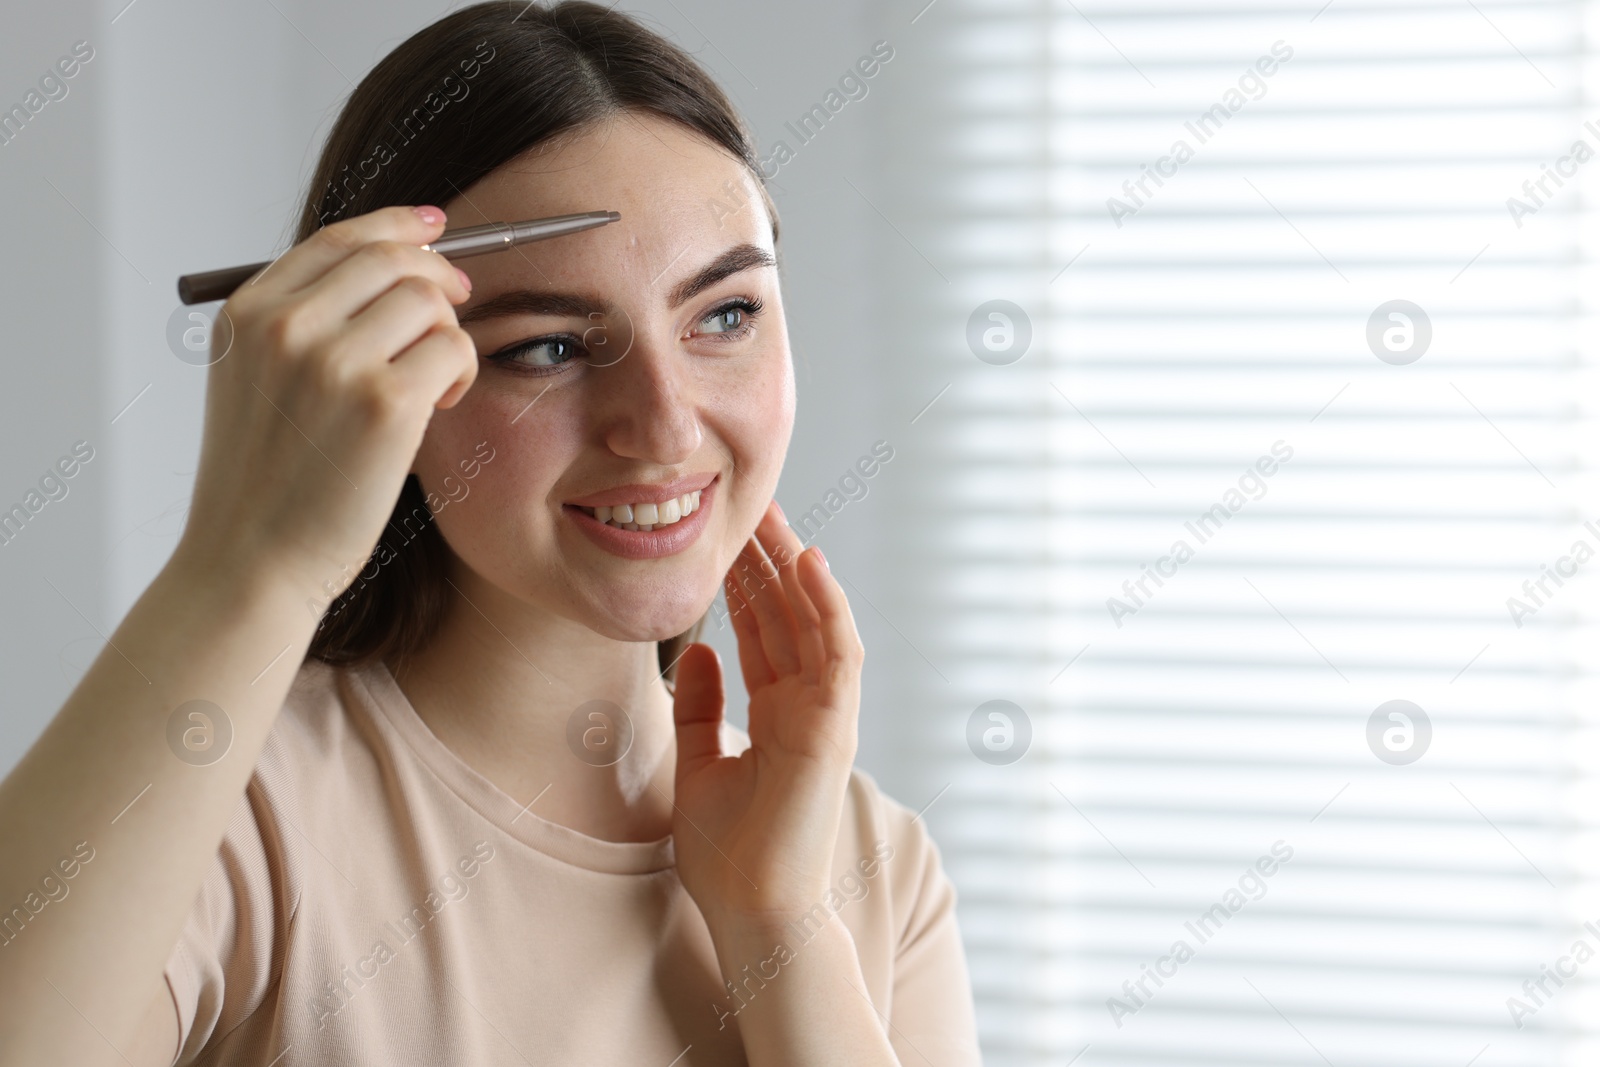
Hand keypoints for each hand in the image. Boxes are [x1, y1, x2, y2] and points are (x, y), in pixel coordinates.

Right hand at [175, 205, 476, 598]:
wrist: (251, 562)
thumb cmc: (266, 486)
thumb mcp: (256, 386)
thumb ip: (303, 328)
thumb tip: (391, 273)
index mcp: (248, 314)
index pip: (339, 239)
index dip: (398, 225)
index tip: (435, 227)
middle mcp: (285, 326)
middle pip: (394, 258)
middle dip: (440, 276)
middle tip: (460, 307)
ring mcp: (333, 360)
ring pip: (430, 300)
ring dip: (450, 334)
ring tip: (436, 383)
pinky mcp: (384, 402)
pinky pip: (455, 349)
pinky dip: (463, 373)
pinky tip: (441, 406)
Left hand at [669, 502, 864, 935]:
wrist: (751, 911)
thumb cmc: (727, 854)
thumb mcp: (697, 762)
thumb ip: (700, 707)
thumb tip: (696, 648)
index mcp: (778, 713)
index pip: (763, 629)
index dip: (746, 580)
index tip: (726, 532)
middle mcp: (806, 706)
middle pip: (788, 615)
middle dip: (767, 559)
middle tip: (746, 500)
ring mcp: (826, 713)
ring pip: (814, 621)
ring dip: (795, 568)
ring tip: (773, 515)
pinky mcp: (834, 727)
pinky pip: (837, 653)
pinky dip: (825, 606)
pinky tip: (807, 563)